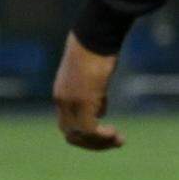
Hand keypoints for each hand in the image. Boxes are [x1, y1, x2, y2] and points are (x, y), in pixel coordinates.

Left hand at [53, 32, 122, 149]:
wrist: (94, 36)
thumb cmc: (96, 51)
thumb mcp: (93, 77)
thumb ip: (94, 95)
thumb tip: (100, 111)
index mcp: (61, 95)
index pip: (67, 124)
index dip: (83, 134)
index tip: (103, 133)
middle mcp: (62, 101)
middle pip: (69, 133)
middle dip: (91, 142)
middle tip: (112, 141)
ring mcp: (70, 102)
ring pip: (78, 135)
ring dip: (98, 142)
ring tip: (117, 140)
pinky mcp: (82, 101)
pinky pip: (88, 129)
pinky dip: (101, 136)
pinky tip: (114, 133)